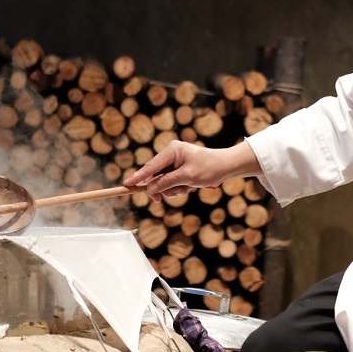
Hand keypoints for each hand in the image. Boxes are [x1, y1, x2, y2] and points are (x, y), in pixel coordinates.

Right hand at [123, 140, 261, 201]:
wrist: (226, 167)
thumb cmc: (209, 167)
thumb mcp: (187, 176)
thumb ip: (167, 182)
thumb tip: (150, 188)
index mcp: (172, 150)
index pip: (151, 166)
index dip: (138, 177)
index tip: (127, 184)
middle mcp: (171, 155)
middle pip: (154, 176)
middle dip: (161, 188)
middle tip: (159, 201)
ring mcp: (174, 163)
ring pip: (163, 182)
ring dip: (173, 189)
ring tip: (187, 188)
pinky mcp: (179, 170)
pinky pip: (171, 183)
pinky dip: (178, 189)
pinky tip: (189, 187)